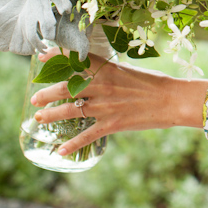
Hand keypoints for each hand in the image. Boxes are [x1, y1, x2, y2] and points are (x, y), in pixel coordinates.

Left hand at [31, 53, 207, 156]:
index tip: (41, 56)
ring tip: (39, 119)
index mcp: (107, 69)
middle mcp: (102, 85)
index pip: (76, 59)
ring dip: (51, 115)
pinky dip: (71, 145)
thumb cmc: (155, 84)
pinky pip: (86, 135)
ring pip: (69, 110)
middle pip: (65, 87)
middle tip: (35, 98)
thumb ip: (110, 73)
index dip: (56, 57)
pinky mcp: (111, 124)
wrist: (173, 100)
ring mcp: (105, 105)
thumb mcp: (129, 71)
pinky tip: (60, 150)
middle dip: (46, 93)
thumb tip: (96, 75)